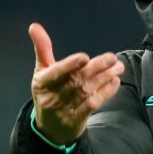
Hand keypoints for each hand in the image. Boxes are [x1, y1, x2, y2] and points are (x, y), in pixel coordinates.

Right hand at [29, 22, 124, 143]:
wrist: (49, 127)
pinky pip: (93, 104)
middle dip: (96, 68)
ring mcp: (64, 110)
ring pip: (87, 91)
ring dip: (105, 78)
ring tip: (118, 67)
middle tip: (112, 58)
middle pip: (76, 80)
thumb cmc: (48, 91)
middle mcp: (52, 97)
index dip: (69, 65)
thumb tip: (34, 26)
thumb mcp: (42, 71)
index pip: (55, 73)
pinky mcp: (77, 119)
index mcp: (42, 82)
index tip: (84, 57)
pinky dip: (105, 93)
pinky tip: (115, 82)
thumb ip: (42, 49)